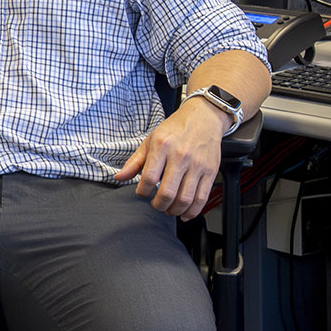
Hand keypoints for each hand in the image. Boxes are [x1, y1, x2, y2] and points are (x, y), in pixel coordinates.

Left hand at [116, 102, 226, 217]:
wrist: (204, 118)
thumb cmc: (176, 129)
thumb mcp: (151, 140)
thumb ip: (135, 162)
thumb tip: (119, 177)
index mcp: (162, 147)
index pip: (149, 178)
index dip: (143, 191)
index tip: (143, 193)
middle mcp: (181, 156)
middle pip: (167, 193)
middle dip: (159, 205)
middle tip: (156, 205)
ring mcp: (197, 165)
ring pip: (185, 199)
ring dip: (174, 210)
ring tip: (169, 209)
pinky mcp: (211, 171)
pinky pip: (202, 198)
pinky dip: (192, 211)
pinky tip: (185, 213)